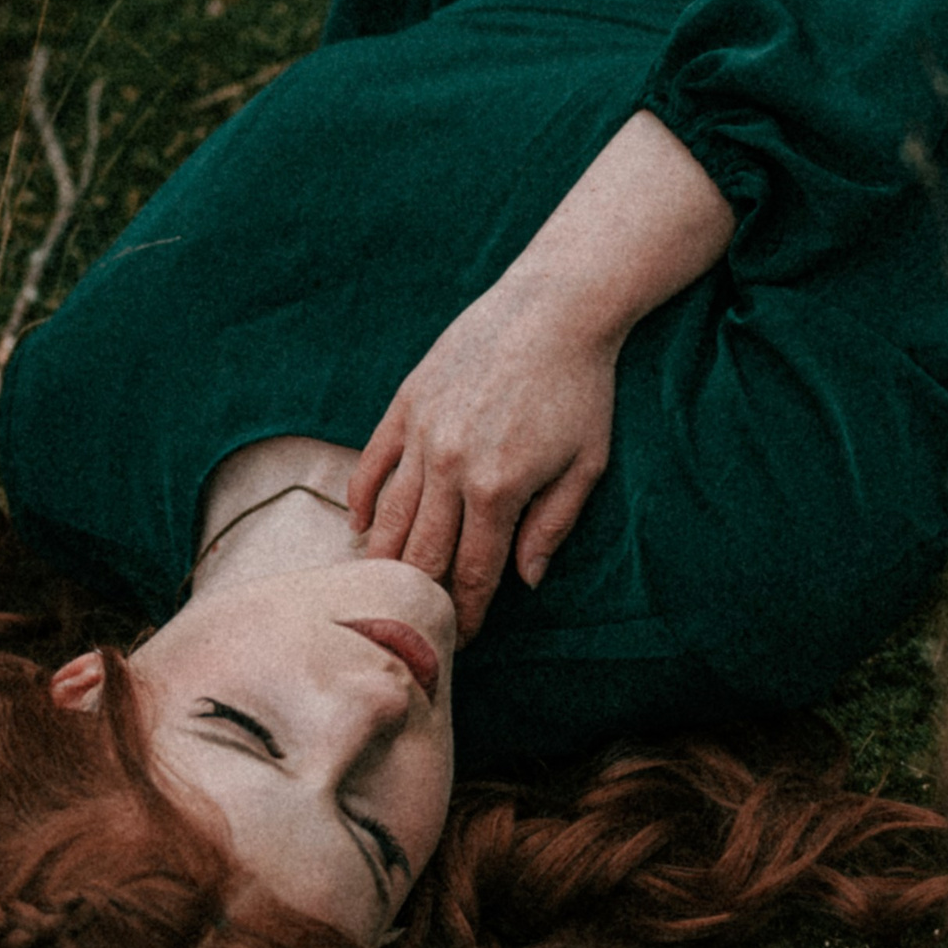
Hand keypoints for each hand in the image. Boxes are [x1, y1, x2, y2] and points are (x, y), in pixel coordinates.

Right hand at [349, 273, 620, 639]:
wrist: (555, 307)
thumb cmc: (580, 388)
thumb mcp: (587, 464)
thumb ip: (553, 526)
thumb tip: (526, 582)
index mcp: (499, 489)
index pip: (474, 572)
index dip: (469, 614)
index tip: (464, 639)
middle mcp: (450, 467)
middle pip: (423, 553)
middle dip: (423, 597)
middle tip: (420, 624)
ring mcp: (422, 434)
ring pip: (389, 516)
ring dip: (384, 559)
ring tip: (381, 589)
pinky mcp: (405, 404)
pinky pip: (371, 464)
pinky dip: (362, 501)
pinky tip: (361, 529)